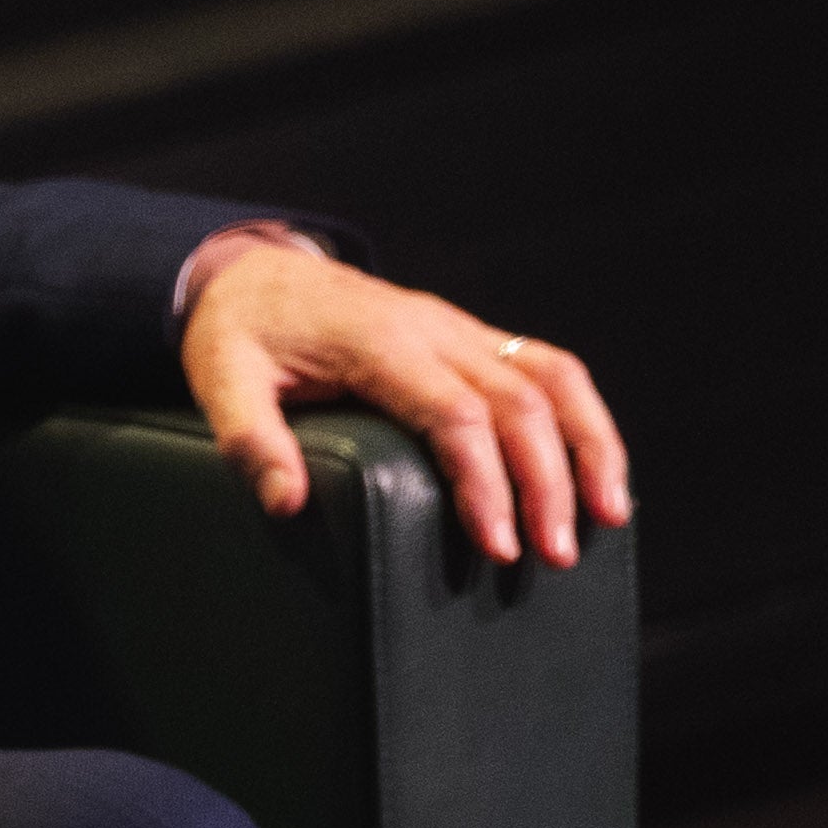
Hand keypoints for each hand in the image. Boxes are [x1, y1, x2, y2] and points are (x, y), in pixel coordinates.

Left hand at [179, 237, 631, 568]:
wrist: (251, 269)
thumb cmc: (238, 329)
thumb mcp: (218, 377)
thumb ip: (248, 439)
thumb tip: (287, 503)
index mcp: (379, 342)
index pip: (456, 414)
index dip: (486, 483)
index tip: (498, 545)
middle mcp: (435, 329)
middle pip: (521, 403)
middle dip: (549, 484)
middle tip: (553, 558)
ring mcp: (461, 329)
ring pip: (555, 378)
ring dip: (592, 447)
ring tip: (609, 518)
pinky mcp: (473, 338)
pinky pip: (547, 370)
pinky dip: (582, 420)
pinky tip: (596, 470)